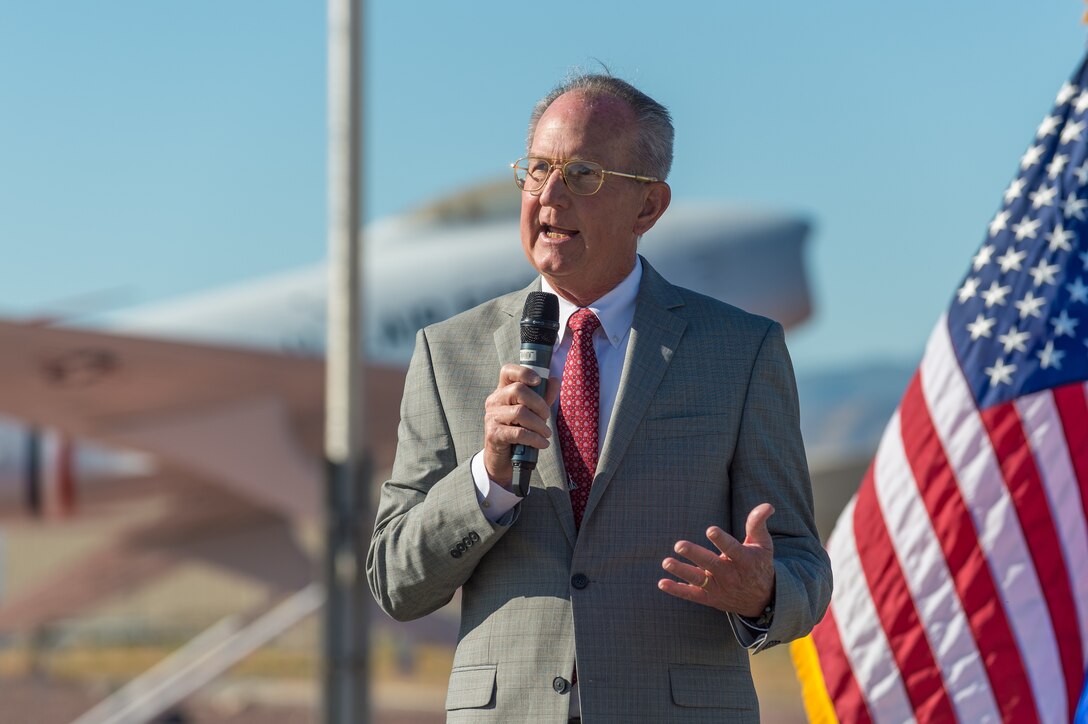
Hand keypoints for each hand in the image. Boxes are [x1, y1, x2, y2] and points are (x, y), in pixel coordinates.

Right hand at [482, 363, 558, 487]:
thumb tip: (554, 380)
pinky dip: (535, 438)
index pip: (507, 371)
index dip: (524, 372)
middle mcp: (494, 401)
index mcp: (502, 391)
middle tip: (547, 417)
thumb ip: (543, 396)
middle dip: (539, 403)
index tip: (538, 381)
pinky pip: (518, 432)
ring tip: (546, 433)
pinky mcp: (494, 434)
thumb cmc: (518, 430)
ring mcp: (491, 417)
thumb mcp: (533, 412)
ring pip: (520, 413)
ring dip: (539, 424)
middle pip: (518, 390)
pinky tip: (542, 443)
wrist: (503, 459)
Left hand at [658, 503, 775, 617]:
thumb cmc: (759, 564)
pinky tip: (662, 583)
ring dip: (681, 571)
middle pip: (710, 564)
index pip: (732, 549)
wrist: (762, 600)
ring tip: (666, 562)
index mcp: (744, 560)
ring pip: (698, 580)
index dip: (721, 540)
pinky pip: (691, 595)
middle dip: (694, 554)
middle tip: (679, 545)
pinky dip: (677, 590)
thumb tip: (767, 505)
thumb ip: (758, 524)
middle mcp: (730, 575)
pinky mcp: (710, 598)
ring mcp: (719, 588)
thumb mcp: (763, 545)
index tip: (710, 530)